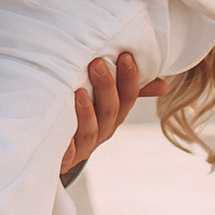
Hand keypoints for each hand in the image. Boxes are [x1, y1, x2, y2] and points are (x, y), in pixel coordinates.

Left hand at [59, 50, 141, 182]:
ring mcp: (83, 146)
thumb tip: (164, 85)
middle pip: (110, 111)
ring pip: (91, 131)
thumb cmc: (78, 114)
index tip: (125, 56)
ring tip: (79, 91)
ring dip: (87, 112)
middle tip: (97, 63)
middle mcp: (102, 131)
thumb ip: (126, 87)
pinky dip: (66, 145)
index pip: (128, 97)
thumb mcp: (102, 98)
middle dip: (105, 87)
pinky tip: (63, 131)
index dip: (129, 78)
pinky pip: (66, 153)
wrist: (50, 147)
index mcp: (114, 115)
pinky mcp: (63, 158)